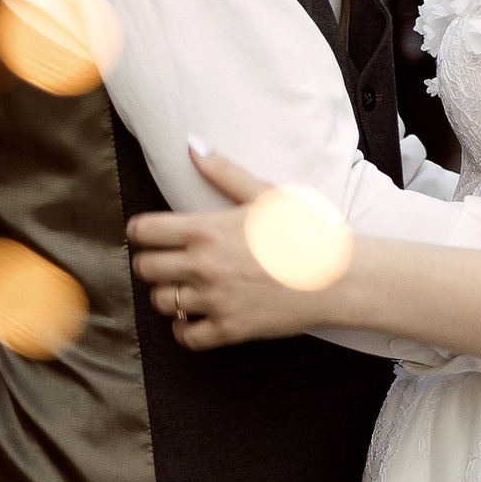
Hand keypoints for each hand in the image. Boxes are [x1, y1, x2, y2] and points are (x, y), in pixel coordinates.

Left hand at [126, 145, 346, 350]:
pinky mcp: (229, 330)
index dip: (141, 232)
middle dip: (151, 262)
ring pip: (162, 302)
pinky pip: (185, 336)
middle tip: (167, 259)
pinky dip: (184, 328)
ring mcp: (215, 300)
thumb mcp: (265, 193)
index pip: (144, 232)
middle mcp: (204, 266)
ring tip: (187, 285)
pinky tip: (196, 316)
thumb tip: (192, 145)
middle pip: (145, 268)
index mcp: (207, 229)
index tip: (149, 234)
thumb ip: (223, 171)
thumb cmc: (306, 230)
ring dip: (169, 293)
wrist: (339, 275)